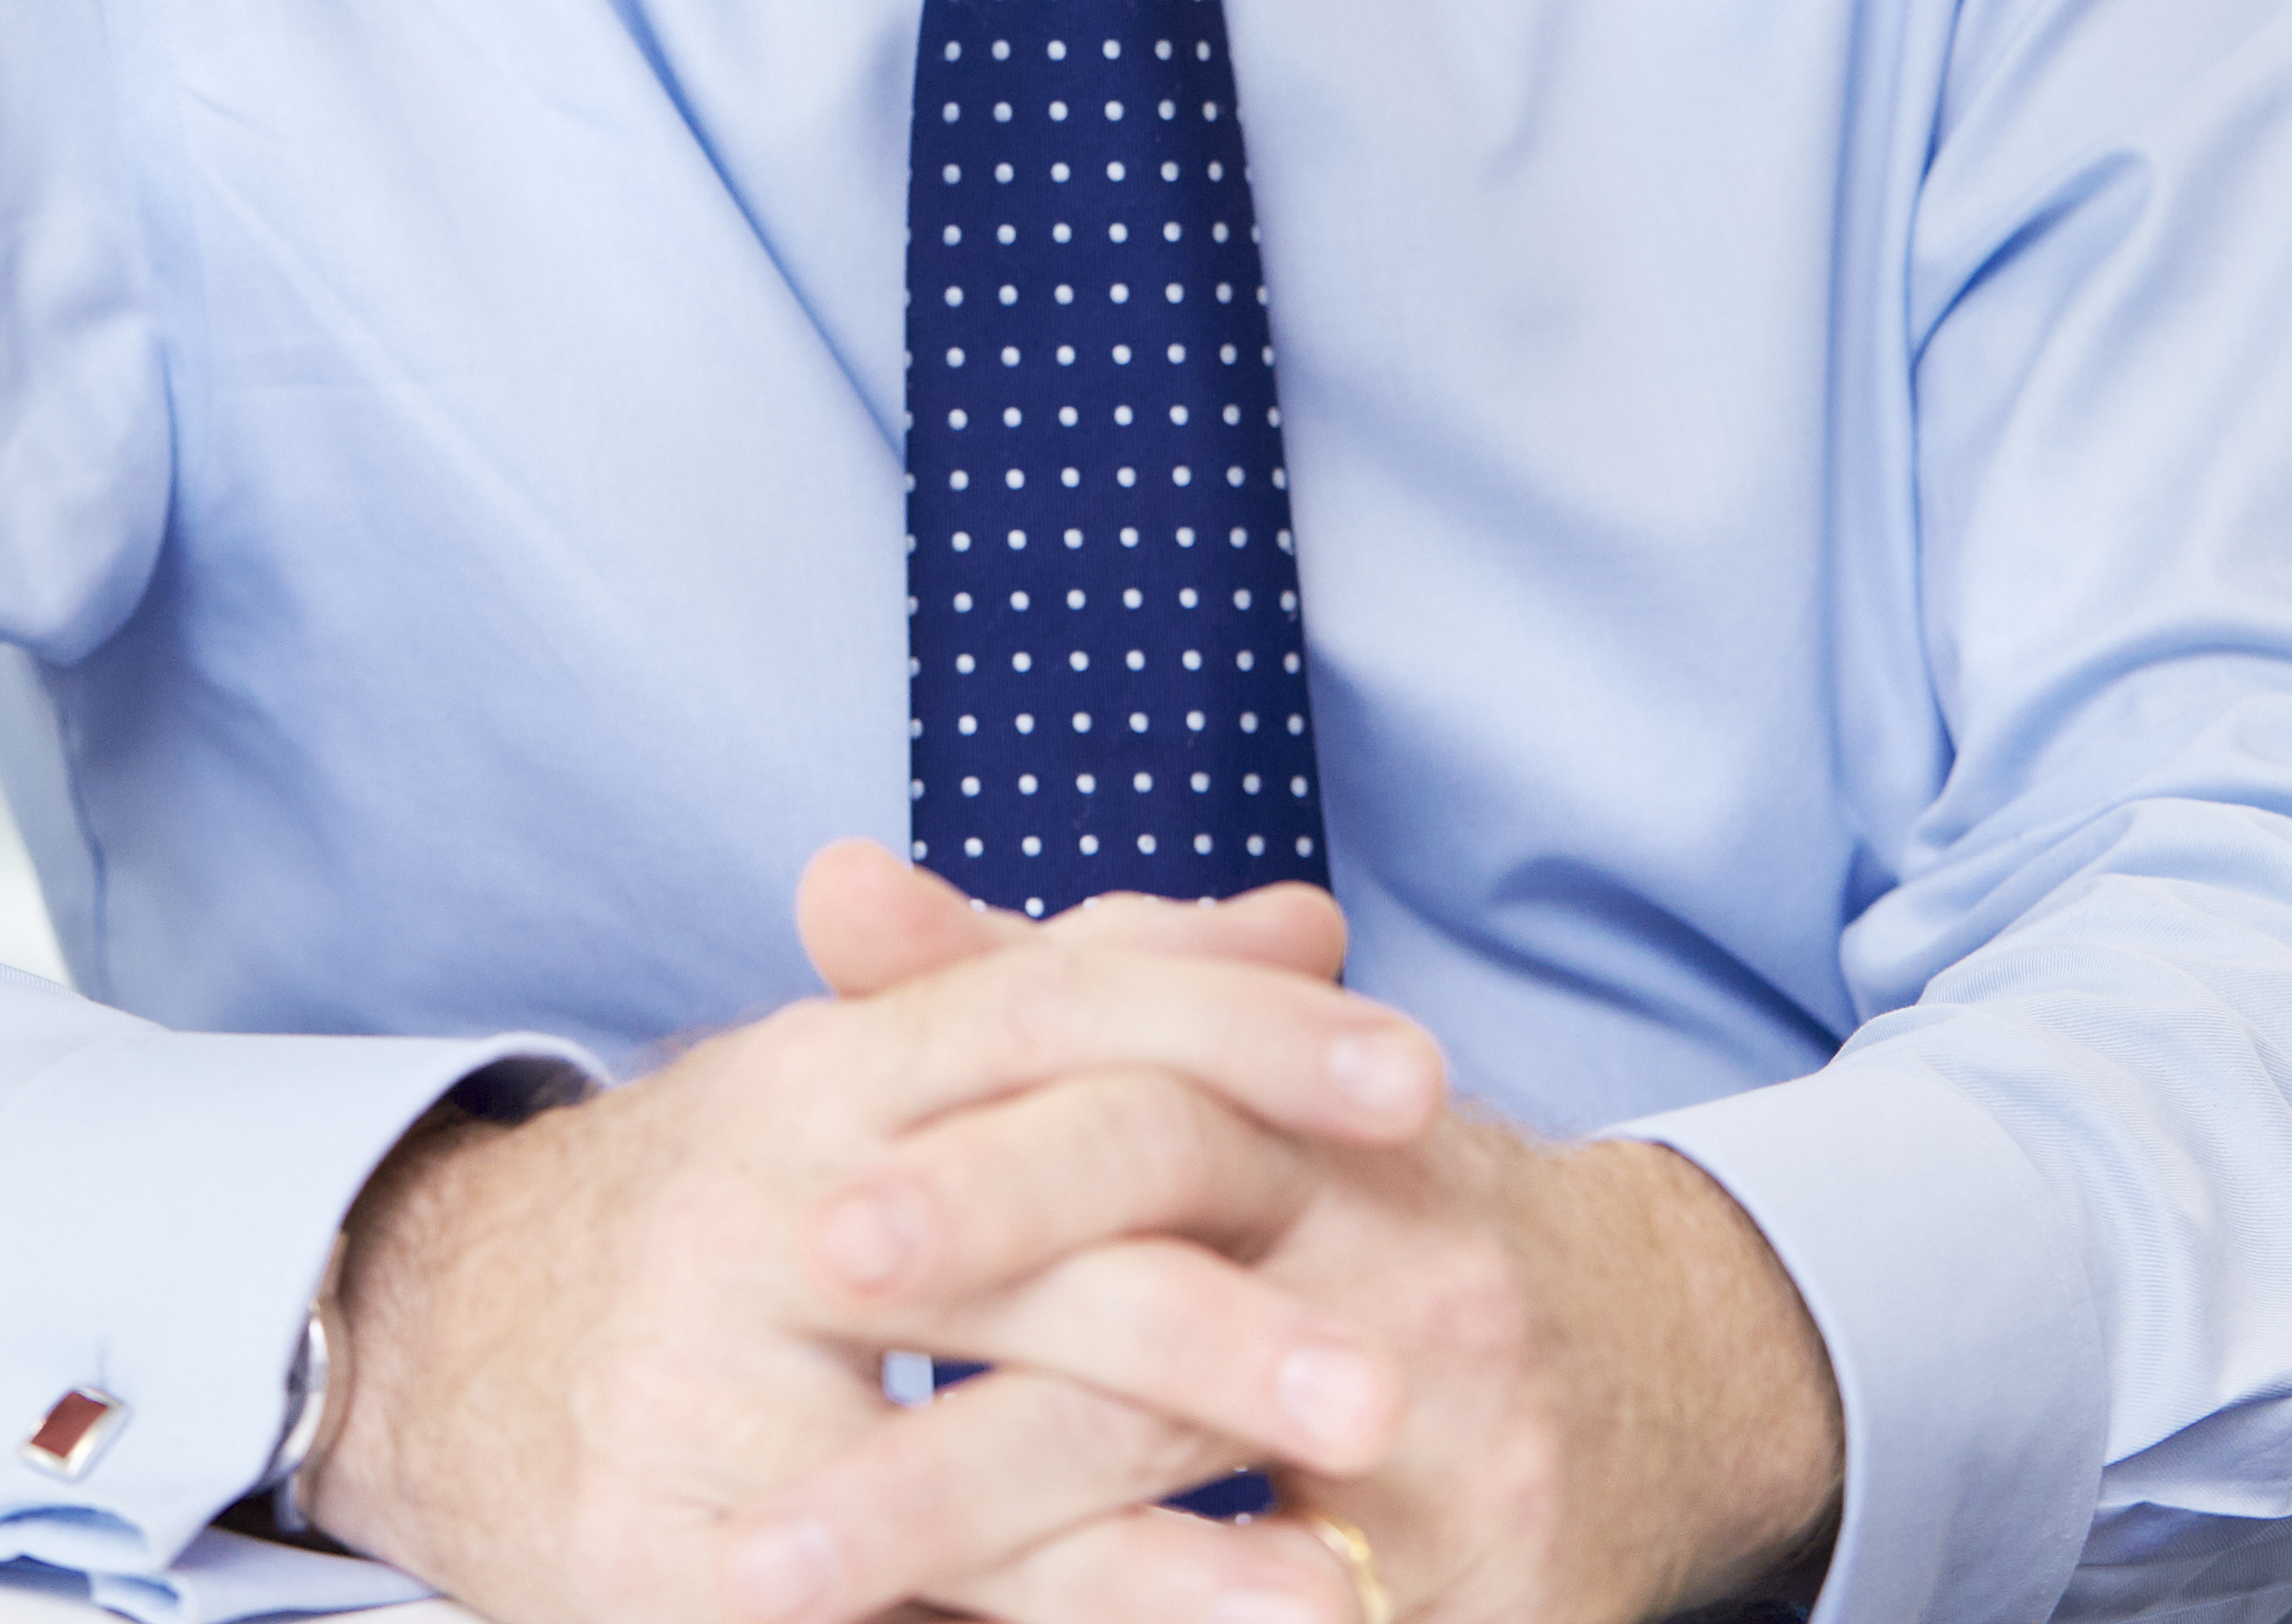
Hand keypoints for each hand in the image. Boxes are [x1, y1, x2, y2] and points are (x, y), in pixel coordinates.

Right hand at [300, 860, 1445, 1623]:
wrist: (434, 1335)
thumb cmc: (714, 1200)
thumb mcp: (871, 1068)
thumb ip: (1083, 995)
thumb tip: (1308, 930)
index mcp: (829, 1067)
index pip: (1058, 1012)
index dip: (1241, 1036)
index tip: (1419, 1074)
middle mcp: (769, 1209)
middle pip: (1029, 1248)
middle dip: (1228, 1324)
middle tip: (1407, 1374)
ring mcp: (712, 1396)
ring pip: (974, 1469)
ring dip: (1171, 1546)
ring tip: (1345, 1577)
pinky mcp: (673, 1564)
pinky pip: (895, 1612)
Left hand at [738, 856, 1843, 1623]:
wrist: (1673, 1351)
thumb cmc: (1387, 1200)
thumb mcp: (1226, 1071)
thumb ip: (1025, 988)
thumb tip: (824, 883)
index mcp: (1328, 1134)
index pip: (1145, 1126)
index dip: (979, 1183)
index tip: (802, 1237)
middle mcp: (1416, 1286)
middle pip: (1164, 1367)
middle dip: (948, 1472)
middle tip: (760, 1540)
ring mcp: (1477, 1474)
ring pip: (1224, 1573)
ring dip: (1013, 1623)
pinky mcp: (1514, 1616)